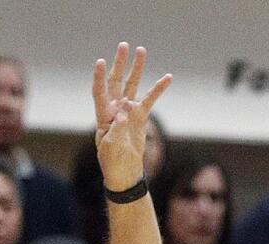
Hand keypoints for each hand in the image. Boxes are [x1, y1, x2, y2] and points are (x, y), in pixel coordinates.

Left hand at [93, 44, 172, 191]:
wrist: (125, 173)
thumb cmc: (112, 162)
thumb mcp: (111, 148)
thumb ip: (116, 130)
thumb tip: (124, 112)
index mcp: (103, 117)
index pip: (100, 93)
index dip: (100, 78)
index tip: (101, 62)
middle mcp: (115, 110)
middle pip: (117, 82)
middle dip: (120, 64)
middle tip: (124, 46)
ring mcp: (128, 111)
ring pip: (133, 85)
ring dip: (137, 69)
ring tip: (141, 50)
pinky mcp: (140, 116)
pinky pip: (150, 99)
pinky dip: (158, 89)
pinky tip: (168, 78)